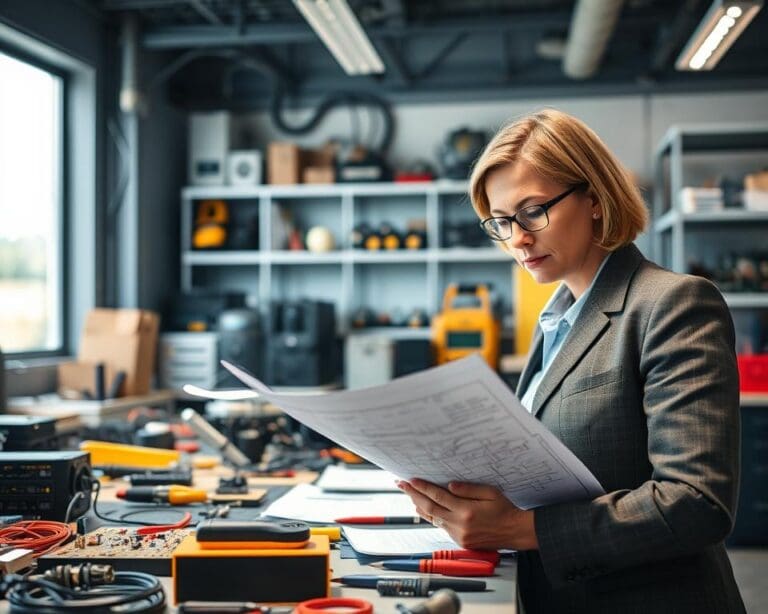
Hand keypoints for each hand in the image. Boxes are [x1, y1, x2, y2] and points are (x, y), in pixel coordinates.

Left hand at [398, 478, 538, 550]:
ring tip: (409, 495)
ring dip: (419, 505)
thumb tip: (449, 485)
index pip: (438, 496)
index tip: (411, 480)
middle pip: (429, 507)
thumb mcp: (490, 492)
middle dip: (413, 495)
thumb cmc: (505, 510)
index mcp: (466, 511)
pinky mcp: (460, 541)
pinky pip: (441, 526)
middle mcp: (460, 524)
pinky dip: (431, 516)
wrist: (514, 531)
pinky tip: (425, 509)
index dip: (422, 487)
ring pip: (433, 518)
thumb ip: (468, 489)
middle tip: (402, 485)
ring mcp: (458, 534)